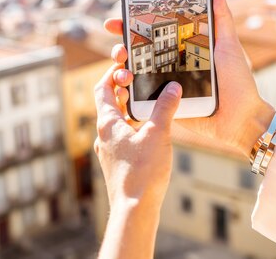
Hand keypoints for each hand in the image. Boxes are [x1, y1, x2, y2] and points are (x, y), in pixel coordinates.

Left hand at [94, 64, 182, 258]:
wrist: (135, 210)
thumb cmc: (142, 173)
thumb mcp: (158, 134)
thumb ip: (165, 108)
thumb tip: (173, 87)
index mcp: (107, 124)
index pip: (102, 88)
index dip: (112, 73)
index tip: (126, 64)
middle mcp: (104, 135)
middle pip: (109, 103)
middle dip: (124, 89)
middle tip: (141, 79)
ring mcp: (109, 150)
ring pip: (117, 121)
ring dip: (130, 108)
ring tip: (149, 101)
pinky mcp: (118, 163)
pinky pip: (123, 136)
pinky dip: (134, 126)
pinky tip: (151, 130)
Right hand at [104, 0, 274, 158]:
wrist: (240, 120)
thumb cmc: (239, 81)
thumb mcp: (229, 46)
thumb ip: (222, 18)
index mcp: (185, 47)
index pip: (155, 31)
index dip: (135, 23)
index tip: (120, 15)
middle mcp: (172, 63)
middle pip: (139, 51)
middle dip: (122, 46)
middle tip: (119, 47)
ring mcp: (167, 85)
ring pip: (136, 73)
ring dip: (122, 68)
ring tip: (122, 68)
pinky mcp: (165, 105)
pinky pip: (142, 98)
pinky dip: (129, 92)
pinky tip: (123, 88)